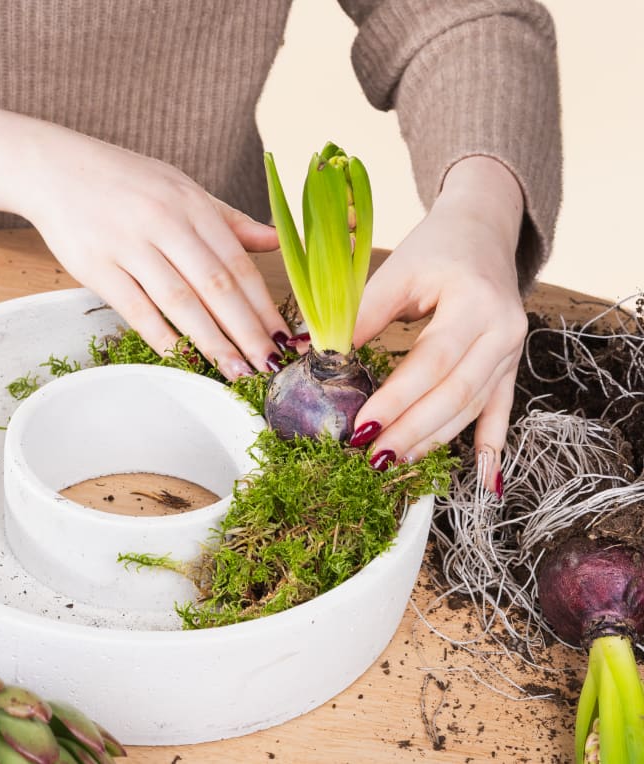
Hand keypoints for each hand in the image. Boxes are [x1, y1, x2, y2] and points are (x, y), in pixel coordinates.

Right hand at [22, 130, 288, 379]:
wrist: (54, 167)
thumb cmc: (127, 182)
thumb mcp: (183, 189)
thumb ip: (229, 220)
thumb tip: (275, 240)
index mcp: (192, 205)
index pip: (238, 264)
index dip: (264, 305)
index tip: (284, 339)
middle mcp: (164, 223)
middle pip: (216, 287)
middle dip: (247, 332)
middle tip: (270, 367)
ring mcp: (129, 245)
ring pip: (179, 302)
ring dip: (212, 342)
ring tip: (237, 372)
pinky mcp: (96, 267)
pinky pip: (136, 310)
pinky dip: (163, 337)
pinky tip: (186, 360)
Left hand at [351, 157, 526, 493]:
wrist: (484, 230)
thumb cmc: (437, 247)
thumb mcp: (399, 269)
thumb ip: (363, 314)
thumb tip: (320, 356)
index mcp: (474, 301)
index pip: (432, 361)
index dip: (397, 399)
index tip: (361, 426)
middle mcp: (502, 330)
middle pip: (456, 394)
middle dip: (412, 431)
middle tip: (373, 457)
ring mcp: (512, 352)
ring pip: (473, 408)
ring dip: (434, 441)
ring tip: (395, 462)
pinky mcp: (511, 366)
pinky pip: (501, 411)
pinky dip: (491, 446)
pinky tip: (485, 480)